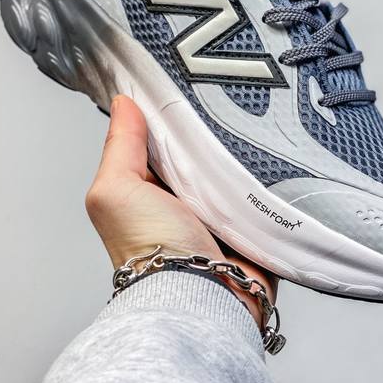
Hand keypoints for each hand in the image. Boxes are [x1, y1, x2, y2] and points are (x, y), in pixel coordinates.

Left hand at [85, 95, 276, 326]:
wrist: (202, 295)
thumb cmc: (152, 250)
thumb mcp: (116, 189)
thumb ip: (120, 146)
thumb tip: (123, 104)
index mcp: (146, 191)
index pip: (158, 141)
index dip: (168, 117)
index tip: (181, 86)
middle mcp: (181, 201)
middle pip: (199, 151)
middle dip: (209, 132)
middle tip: (221, 105)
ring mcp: (218, 212)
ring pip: (232, 167)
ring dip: (239, 154)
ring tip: (247, 130)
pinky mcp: (251, 223)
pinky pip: (261, 189)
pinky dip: (263, 177)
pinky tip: (266, 158)